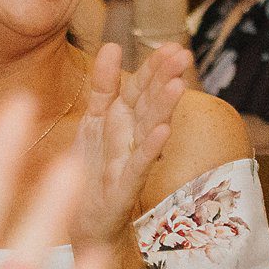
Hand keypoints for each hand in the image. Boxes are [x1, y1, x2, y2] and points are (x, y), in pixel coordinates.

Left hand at [74, 40, 188, 246]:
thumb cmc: (94, 170)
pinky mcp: (122, 189)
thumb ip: (103, 85)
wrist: (86, 224)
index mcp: (122, 120)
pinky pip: (137, 166)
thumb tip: (113, 45)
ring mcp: (128, 164)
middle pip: (148, 105)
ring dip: (162, 109)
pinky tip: (163, 131)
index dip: (153, 68)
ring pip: (148, 131)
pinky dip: (149, 148)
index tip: (172, 46)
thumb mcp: (94, 121)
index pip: (139, 88)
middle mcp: (130, 139)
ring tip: (176, 85)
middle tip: (183, 55)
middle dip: (164, 80)